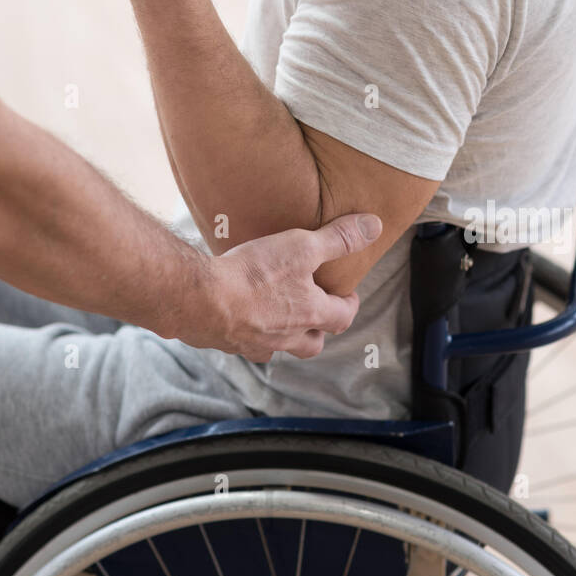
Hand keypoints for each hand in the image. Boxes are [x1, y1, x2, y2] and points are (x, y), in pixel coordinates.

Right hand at [184, 214, 382, 361]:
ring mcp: (255, 344)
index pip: (342, 318)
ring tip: (276, 314)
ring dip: (284, 335)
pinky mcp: (227, 342)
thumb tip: (373, 227)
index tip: (348, 295)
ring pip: (278, 348)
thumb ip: (338, 238)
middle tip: (316, 312)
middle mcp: (286, 337)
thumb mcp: (302, 246)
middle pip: (311, 345)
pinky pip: (245, 343)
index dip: (349, 306)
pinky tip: (239, 314)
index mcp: (309, 315)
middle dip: (318, 331)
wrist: (201, 299)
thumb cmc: (254, 274)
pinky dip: (249, 332)